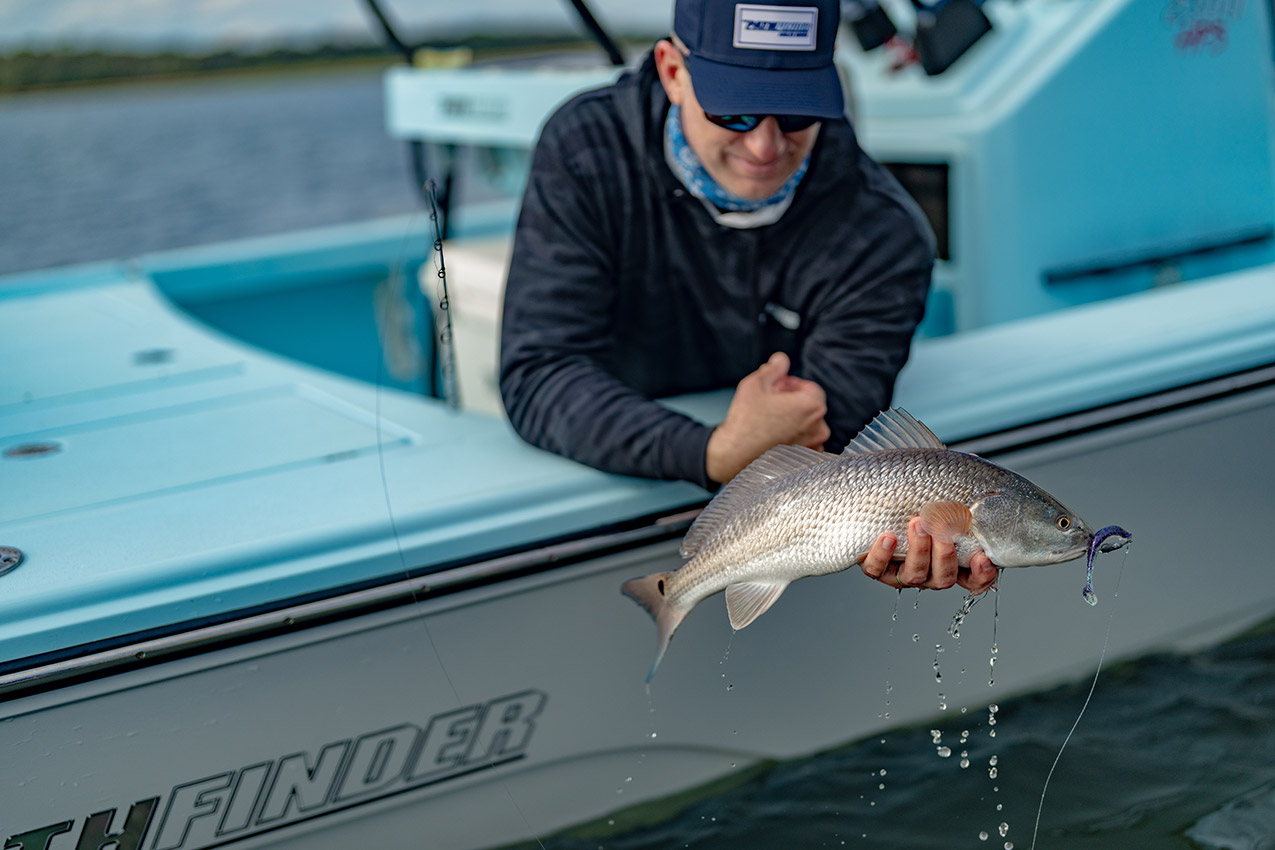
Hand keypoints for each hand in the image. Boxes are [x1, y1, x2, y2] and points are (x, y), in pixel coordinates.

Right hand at [706, 352, 830, 483]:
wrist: (735, 454)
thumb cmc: (746, 421)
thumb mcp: (756, 384)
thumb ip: (774, 368)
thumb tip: (781, 359)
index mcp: (812, 405)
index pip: (810, 388)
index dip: (791, 385)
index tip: (776, 388)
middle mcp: (819, 427)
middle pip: (810, 406)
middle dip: (793, 401)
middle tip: (770, 402)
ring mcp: (814, 445)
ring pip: (808, 424)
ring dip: (794, 419)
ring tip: (771, 419)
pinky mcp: (805, 460)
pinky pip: (806, 442)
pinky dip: (794, 436)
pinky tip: (774, 435)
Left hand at [861, 517, 997, 593]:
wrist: (880, 504)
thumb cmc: (920, 505)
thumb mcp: (947, 504)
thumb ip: (966, 507)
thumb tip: (982, 502)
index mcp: (950, 563)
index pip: (973, 579)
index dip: (981, 575)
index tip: (983, 558)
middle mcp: (928, 573)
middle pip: (943, 578)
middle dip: (945, 554)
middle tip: (942, 528)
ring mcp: (901, 572)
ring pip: (914, 575)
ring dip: (919, 550)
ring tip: (917, 523)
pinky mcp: (876, 567)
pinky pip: (876, 570)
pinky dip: (883, 555)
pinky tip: (888, 537)